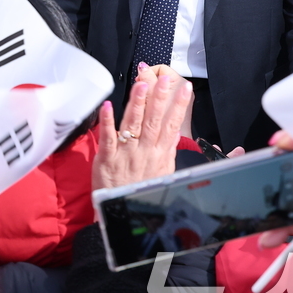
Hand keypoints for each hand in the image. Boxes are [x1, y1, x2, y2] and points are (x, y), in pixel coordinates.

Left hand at [91, 69, 191, 189]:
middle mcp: (144, 152)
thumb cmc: (140, 190)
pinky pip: (108, 137)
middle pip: (154, 121)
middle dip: (160, 98)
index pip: (171, 125)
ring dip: (138, 104)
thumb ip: (168, 150)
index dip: (178, 106)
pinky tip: (108, 106)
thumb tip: (175, 131)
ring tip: (142, 85)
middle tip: (164, 78)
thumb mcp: (163, 172)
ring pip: (133, 125)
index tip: (185, 88)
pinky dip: (108, 122)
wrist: (121, 214)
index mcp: (159, 154)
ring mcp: (126, 154)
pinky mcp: (107, 158)